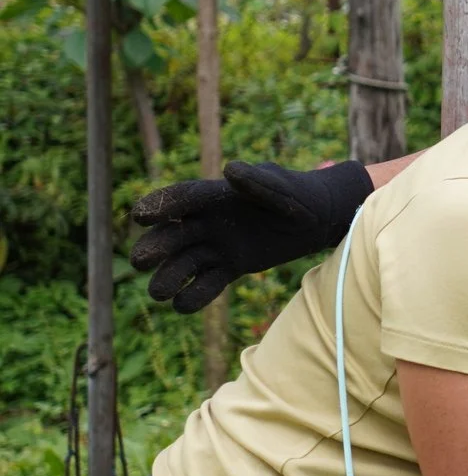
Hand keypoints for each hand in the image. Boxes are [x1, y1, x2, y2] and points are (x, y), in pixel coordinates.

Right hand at [131, 159, 373, 311]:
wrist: (320, 220)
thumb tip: (230, 171)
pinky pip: (205, 284)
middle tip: (141, 261)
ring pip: (183, 264)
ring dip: (168, 278)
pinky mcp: (229, 267)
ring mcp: (217, 246)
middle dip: (154, 247)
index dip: (160, 205)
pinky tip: (183, 305)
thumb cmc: (302, 196)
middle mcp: (209, 222)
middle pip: (172, 235)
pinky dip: (194, 296)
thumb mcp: (285, 189)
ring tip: (160, 293)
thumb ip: (259, 183)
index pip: (182, 198)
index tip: (139, 216)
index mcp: (217, 195)